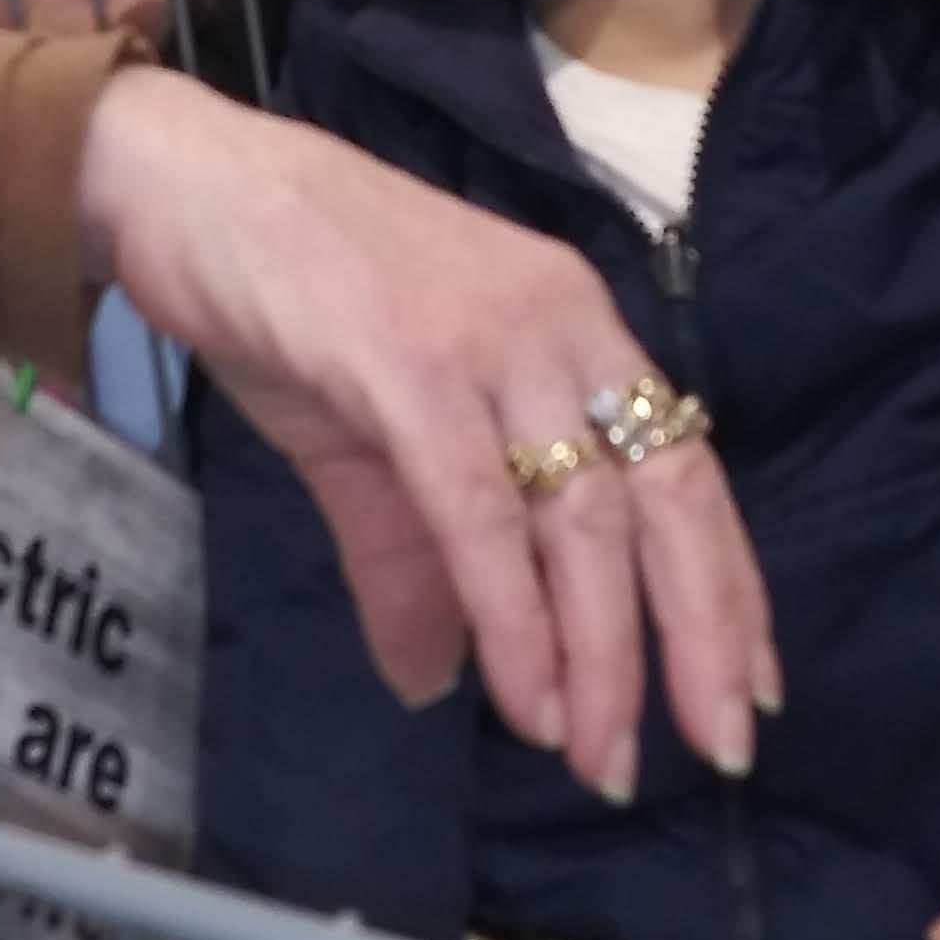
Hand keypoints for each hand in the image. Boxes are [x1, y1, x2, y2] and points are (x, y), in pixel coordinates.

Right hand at [78, 68, 777, 793]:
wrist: (185, 183)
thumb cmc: (289, 293)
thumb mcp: (373, 439)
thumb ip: (417, 559)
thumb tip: (439, 684)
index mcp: (577, 329)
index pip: (686, 469)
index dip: (727, 584)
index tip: (753, 687)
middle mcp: (561, 328)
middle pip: (664, 501)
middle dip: (699, 637)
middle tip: (715, 751)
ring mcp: (492, 342)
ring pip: (583, 520)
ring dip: (601, 656)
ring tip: (601, 756)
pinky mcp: (411, 364)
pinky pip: (484, 513)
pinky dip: (516, 617)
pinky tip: (527, 698)